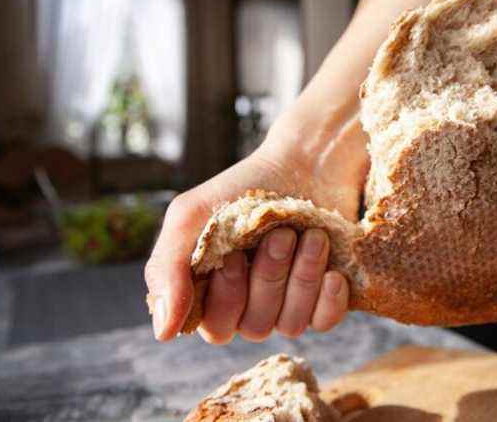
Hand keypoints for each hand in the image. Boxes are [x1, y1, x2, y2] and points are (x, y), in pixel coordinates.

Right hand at [144, 114, 368, 343]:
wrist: (304, 164)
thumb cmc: (242, 189)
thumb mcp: (191, 218)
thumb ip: (167, 271)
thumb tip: (162, 333)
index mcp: (213, 293)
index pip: (215, 327)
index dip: (227, 296)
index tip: (234, 254)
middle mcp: (249, 307)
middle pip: (254, 325)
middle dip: (268, 277)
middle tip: (282, 235)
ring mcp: (288, 306)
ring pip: (290, 324)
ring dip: (302, 277)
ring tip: (314, 236)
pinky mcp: (324, 300)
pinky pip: (324, 322)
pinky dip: (329, 300)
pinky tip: (333, 273)